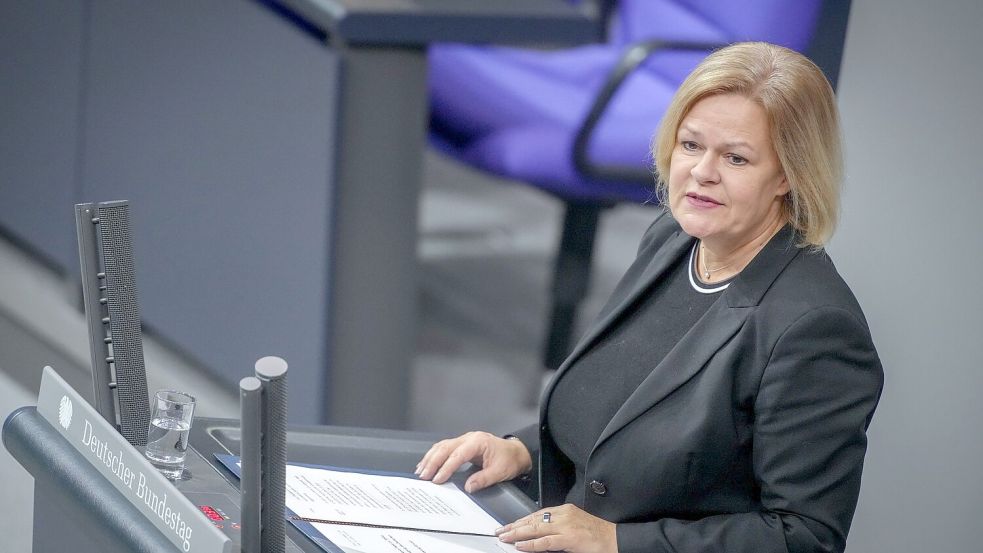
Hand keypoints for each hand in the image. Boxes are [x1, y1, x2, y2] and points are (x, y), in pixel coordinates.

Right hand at [415, 431, 531, 492]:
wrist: (516, 452)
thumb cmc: (509, 460)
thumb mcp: (500, 472)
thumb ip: (483, 479)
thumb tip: (468, 487)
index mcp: (478, 442)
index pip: (458, 455)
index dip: (446, 467)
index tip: (438, 479)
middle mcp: (469, 438)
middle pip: (445, 447)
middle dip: (433, 462)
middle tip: (424, 476)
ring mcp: (465, 440)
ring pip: (442, 446)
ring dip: (430, 458)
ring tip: (421, 471)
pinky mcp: (462, 444)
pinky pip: (445, 447)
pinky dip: (434, 456)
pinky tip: (427, 464)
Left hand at [496, 504, 616, 552]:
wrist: (615, 539)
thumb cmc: (597, 535)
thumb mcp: (574, 526)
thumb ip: (558, 528)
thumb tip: (539, 535)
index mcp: (565, 510)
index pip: (537, 514)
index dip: (521, 520)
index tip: (509, 525)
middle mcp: (563, 515)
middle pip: (533, 520)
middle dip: (515, 526)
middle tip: (500, 530)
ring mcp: (566, 526)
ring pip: (536, 528)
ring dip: (517, 534)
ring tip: (505, 537)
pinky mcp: (569, 538)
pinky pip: (545, 541)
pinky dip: (531, 544)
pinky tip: (520, 545)